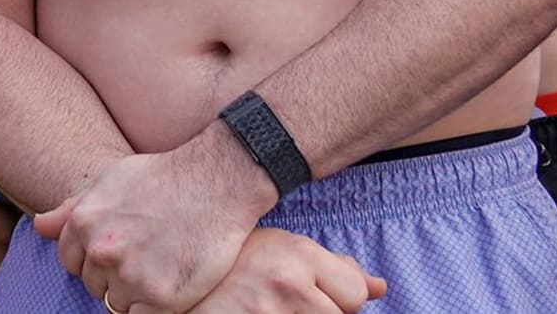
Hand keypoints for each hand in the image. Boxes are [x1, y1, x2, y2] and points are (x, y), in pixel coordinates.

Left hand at [36, 137, 272, 313]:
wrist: (218, 180)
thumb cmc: (166, 177)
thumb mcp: (112, 180)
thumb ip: (73, 209)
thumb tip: (39, 226)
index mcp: (84, 223)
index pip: (72, 263)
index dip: (97, 260)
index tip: (124, 249)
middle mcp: (101, 250)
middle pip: (94, 285)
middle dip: (116, 276)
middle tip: (150, 255)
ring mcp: (130, 275)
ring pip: (117, 304)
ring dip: (136, 294)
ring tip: (163, 267)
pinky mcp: (160, 297)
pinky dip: (154, 309)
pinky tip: (171, 285)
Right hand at [189, 228, 384, 313]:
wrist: (176, 289)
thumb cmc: (229, 266)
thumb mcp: (279, 250)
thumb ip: (331, 267)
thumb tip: (379, 288)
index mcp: (296, 255)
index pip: (353, 294)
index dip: (337, 297)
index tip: (311, 292)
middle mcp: (286, 285)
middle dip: (320, 313)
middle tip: (284, 303)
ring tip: (270, 309)